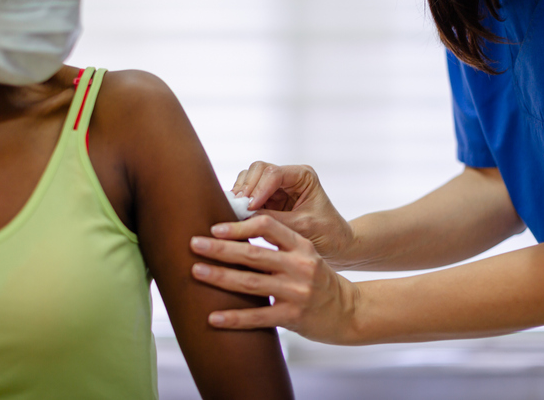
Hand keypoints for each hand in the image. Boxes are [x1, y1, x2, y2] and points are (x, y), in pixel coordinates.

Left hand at [190, 215, 360, 344]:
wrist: (349, 311)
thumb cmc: (317, 279)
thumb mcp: (305, 255)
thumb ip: (277, 245)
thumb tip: (232, 236)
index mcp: (301, 245)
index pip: (268, 226)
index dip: (239, 225)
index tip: (214, 227)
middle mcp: (300, 266)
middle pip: (253, 254)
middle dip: (220, 248)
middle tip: (194, 243)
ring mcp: (297, 292)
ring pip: (251, 283)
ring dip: (220, 277)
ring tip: (196, 272)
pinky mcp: (293, 317)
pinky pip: (258, 318)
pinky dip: (233, 318)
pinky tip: (213, 317)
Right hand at [233, 162, 354, 268]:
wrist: (335, 245)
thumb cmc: (327, 234)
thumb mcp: (302, 227)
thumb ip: (274, 220)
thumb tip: (244, 216)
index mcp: (303, 176)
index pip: (274, 173)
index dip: (259, 188)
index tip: (250, 207)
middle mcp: (289, 176)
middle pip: (258, 169)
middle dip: (247, 187)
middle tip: (238, 208)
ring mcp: (276, 186)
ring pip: (250, 178)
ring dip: (241, 193)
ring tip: (236, 211)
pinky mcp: (267, 199)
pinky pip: (248, 192)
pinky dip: (241, 201)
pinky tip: (237, 213)